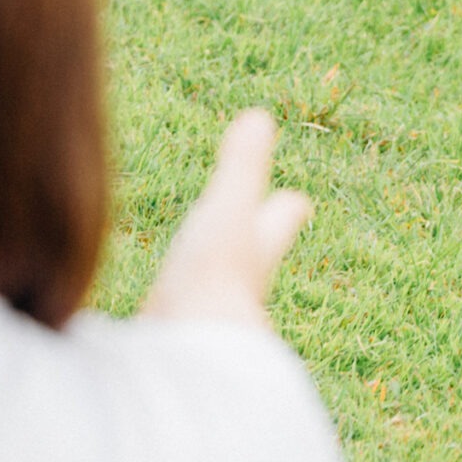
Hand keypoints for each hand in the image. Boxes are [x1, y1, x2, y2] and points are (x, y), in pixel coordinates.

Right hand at [140, 109, 313, 326]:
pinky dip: (181, 300)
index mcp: (258, 245)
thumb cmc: (215, 273)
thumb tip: (260, 116)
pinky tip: (165, 306)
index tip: (296, 199)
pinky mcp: (180, 329)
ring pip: (222, 284)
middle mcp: (242, 280)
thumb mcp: (229, 207)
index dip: (287, 206)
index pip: (282, 216)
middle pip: (257, 253)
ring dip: (217, 273)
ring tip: (202, 265)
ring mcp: (211, 307)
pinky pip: (185, 308)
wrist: (190, 345)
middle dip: (257, 239)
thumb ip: (243, 166)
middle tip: (255, 227)